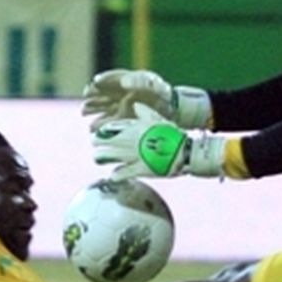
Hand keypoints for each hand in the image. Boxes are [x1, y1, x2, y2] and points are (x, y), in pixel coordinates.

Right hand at [81, 69, 211, 131]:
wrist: (171, 109)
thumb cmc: (162, 93)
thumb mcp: (153, 84)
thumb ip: (139, 81)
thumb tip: (123, 82)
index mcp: (126, 80)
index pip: (111, 78)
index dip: (103, 80)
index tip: (95, 82)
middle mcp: (119, 92)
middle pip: (101, 92)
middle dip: (92, 95)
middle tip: (86, 98)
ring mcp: (119, 105)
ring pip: (101, 106)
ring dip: (92, 109)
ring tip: (84, 111)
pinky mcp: (121, 118)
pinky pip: (107, 120)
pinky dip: (100, 124)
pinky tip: (92, 127)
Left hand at [93, 103, 226, 178]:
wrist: (185, 151)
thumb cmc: (172, 134)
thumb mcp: (159, 118)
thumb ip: (145, 112)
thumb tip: (136, 104)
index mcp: (134, 128)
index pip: (111, 128)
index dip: (102, 131)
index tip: (98, 133)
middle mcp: (130, 141)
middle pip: (105, 142)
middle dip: (98, 144)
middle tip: (96, 147)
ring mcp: (134, 156)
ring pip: (109, 156)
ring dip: (101, 158)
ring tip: (98, 159)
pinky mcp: (139, 169)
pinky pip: (122, 173)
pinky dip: (116, 175)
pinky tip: (112, 176)